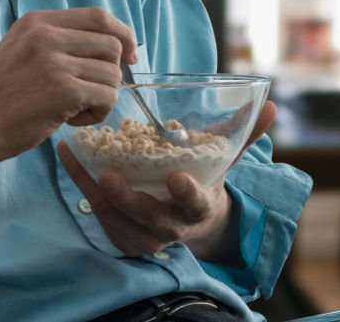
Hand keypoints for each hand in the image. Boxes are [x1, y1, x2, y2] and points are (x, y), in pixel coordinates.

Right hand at [0, 7, 136, 166]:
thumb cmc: (2, 95)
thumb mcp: (23, 48)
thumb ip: (60, 39)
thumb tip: (115, 42)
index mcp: (39, 21)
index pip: (99, 16)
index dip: (123, 34)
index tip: (129, 55)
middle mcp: (47, 35)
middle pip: (112, 45)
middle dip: (112, 73)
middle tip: (91, 93)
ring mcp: (55, 62)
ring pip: (113, 74)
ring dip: (102, 97)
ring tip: (74, 109)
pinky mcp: (64, 91)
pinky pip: (107, 98)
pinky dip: (98, 113)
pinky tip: (73, 120)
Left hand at [57, 100, 276, 260]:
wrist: (190, 224)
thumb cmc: (205, 181)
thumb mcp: (225, 160)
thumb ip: (244, 133)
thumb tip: (271, 105)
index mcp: (198, 207)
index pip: (195, 204)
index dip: (187, 194)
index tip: (176, 178)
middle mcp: (171, 227)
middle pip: (149, 218)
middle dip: (129, 199)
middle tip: (110, 177)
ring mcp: (143, 234)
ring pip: (116, 218)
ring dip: (93, 189)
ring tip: (78, 156)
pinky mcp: (120, 235)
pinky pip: (96, 212)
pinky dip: (80, 184)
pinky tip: (68, 155)